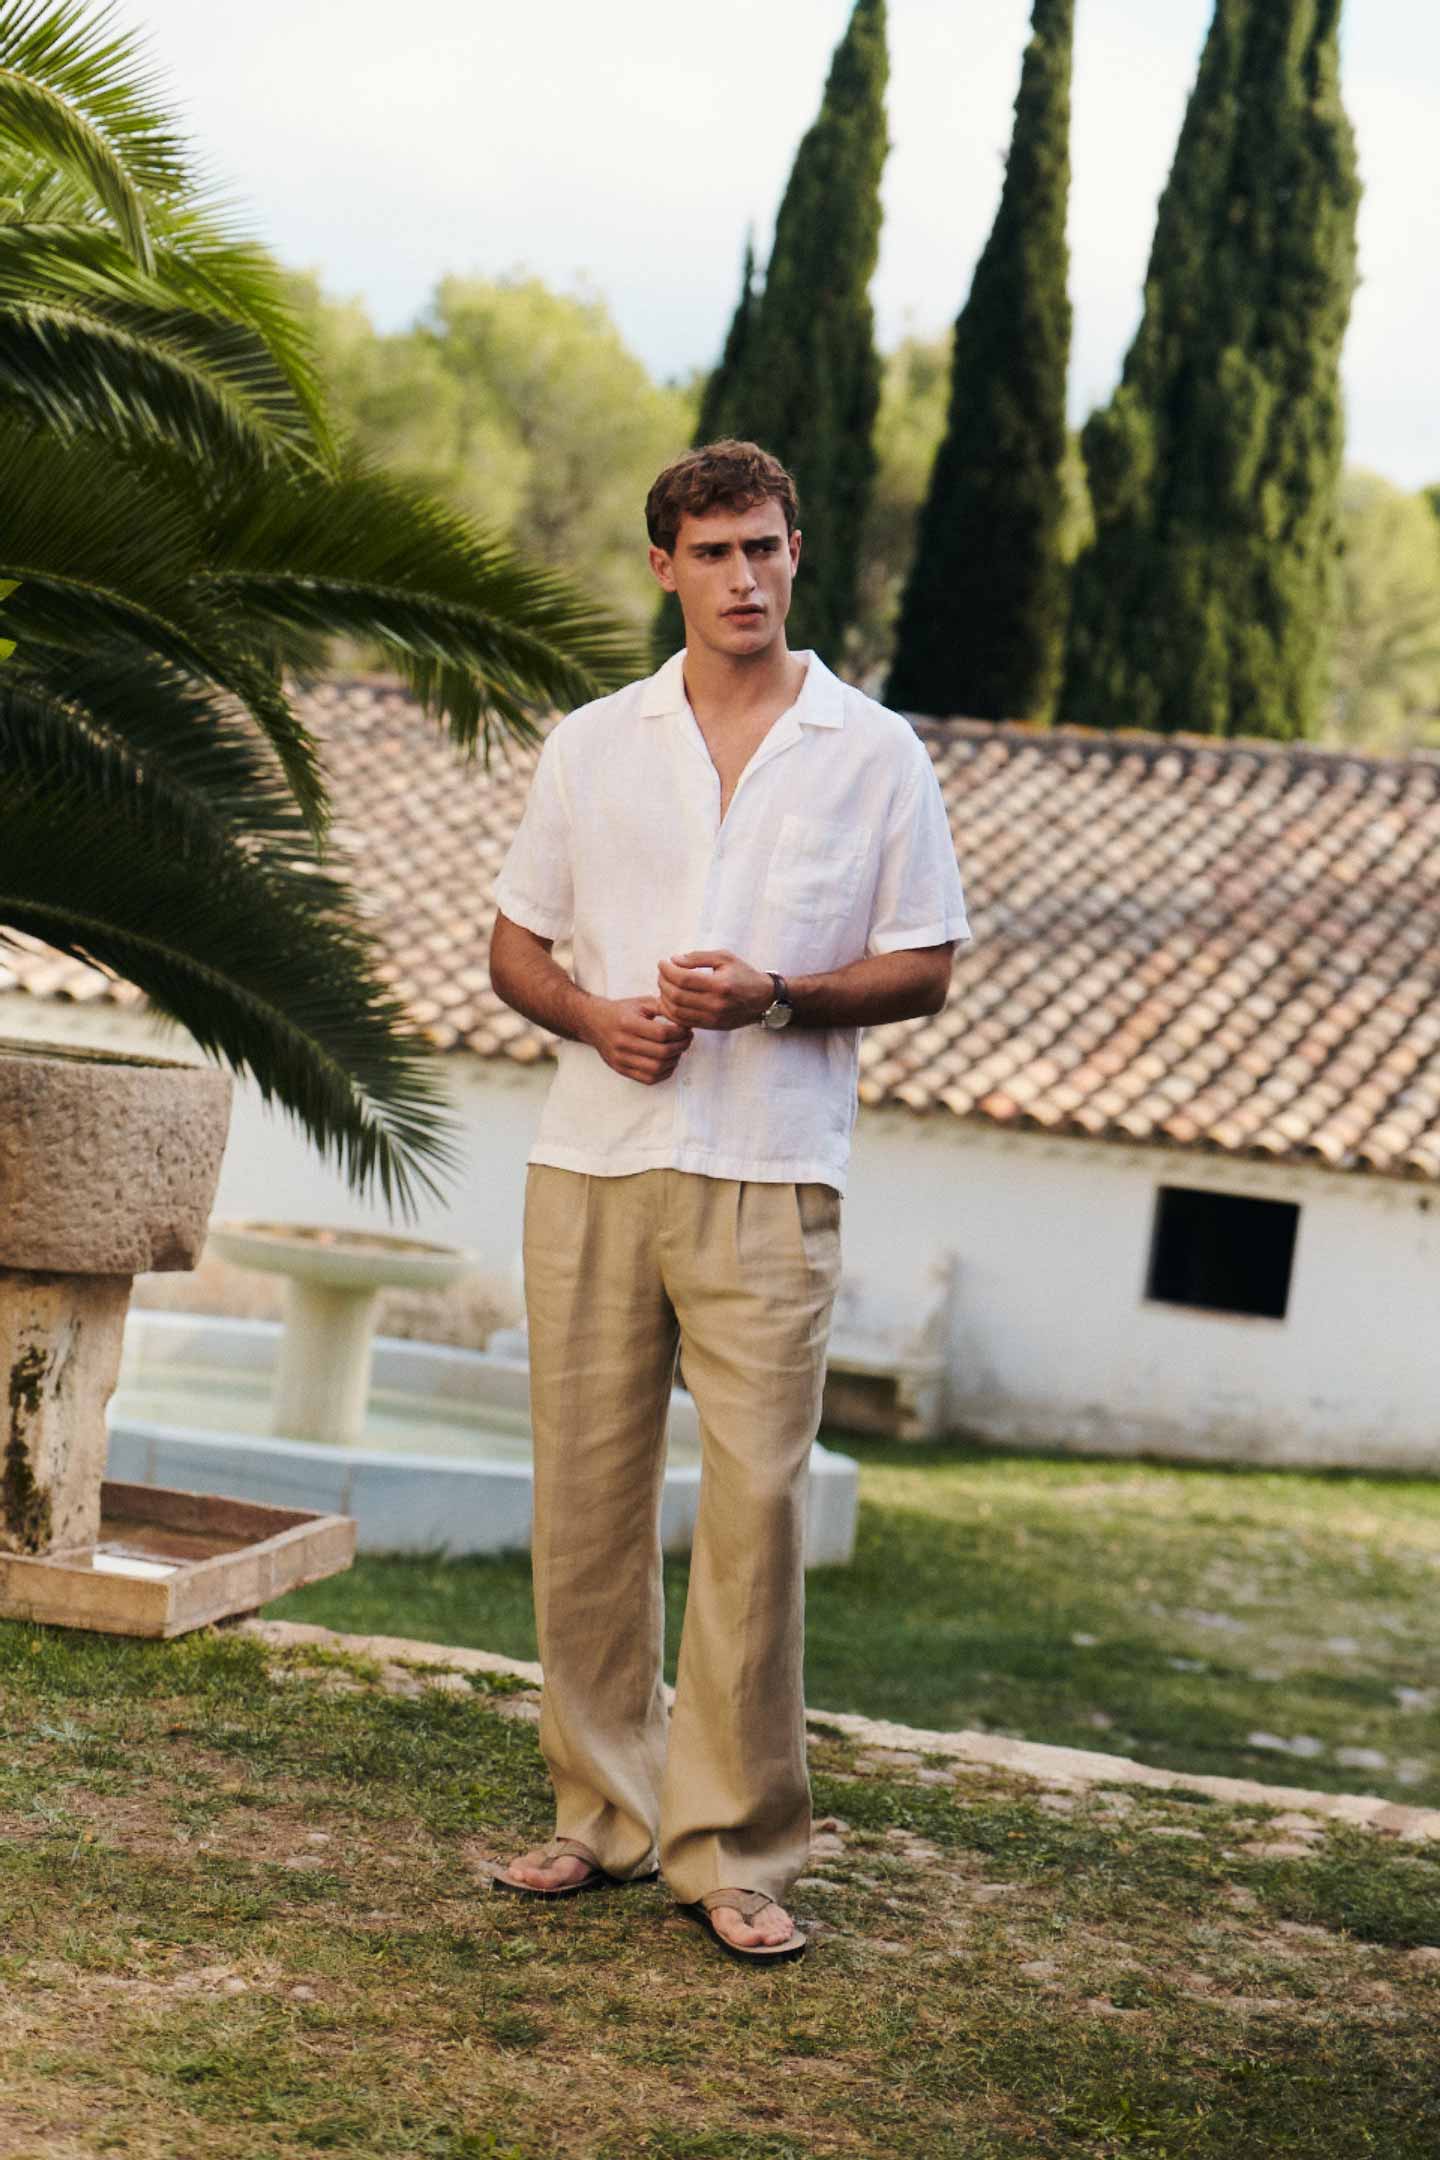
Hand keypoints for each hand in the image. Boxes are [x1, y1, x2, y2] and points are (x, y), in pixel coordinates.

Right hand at [581, 996, 691, 1084]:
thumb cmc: (620, 1012)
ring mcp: (621, 1058)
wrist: (594, 1022)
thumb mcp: (641, 1003)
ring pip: (657, 1068)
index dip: (680, 1033)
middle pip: (662, 1052)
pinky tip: (668, 1063)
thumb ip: (663, 1008)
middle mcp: (622, 1042)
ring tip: (678, 1051)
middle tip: (687, 1040)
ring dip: (674, 1060)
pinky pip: (648, 1079)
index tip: (686, 1029)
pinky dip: (663, 1073)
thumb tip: (685, 1019)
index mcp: (628, 1023)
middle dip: (681, 1046)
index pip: (662, 1033)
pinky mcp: (621, 1069)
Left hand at [657, 950, 772, 1031]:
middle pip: (677, 996)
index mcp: (720, 985)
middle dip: (663, 982)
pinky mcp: (710, 1026)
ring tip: (664, 985)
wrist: (763, 999)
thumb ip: (698, 957)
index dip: (668, 970)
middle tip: (662, 973)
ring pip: (676, 1012)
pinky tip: (669, 1000)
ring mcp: (712, 1018)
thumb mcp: (725, 958)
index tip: (662, 963)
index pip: (683, 979)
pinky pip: (683, 1021)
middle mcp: (715, 1004)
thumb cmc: (744, 974)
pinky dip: (671, 1011)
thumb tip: (674, 960)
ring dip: (664, 997)